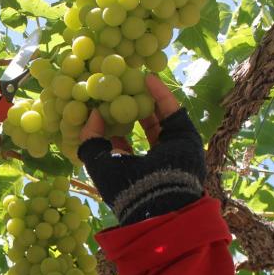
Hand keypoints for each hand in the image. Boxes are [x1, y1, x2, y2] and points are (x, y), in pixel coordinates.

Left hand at [77, 74, 206, 225]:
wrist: (158, 196)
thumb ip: (90, 139)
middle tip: (116, 86)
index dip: (108, 123)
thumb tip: (92, 114)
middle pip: (138, 126)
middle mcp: (149, 157)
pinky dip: (160, 94)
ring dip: (144, 98)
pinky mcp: (183, 135)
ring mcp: (168, 146)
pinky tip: (147, 78)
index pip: (118, 141)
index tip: (98, 104)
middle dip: (127, 106)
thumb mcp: (97, 163)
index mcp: (127, 167)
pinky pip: (171, 110)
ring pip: (156, 116)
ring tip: (130, 78)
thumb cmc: (122, 184)